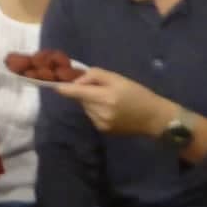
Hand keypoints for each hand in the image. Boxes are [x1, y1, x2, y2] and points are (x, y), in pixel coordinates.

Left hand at [56, 68, 177, 137]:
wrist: (154, 117)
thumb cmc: (137, 94)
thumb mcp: (117, 78)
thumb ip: (94, 76)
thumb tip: (76, 81)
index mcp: (104, 97)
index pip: (74, 92)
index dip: (62, 87)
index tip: (53, 83)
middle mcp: (99, 112)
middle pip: (80, 98)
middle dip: (84, 92)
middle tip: (101, 89)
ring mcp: (100, 123)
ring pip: (85, 107)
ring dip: (90, 102)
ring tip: (109, 100)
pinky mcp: (102, 130)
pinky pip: (91, 115)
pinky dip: (96, 110)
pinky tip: (111, 110)